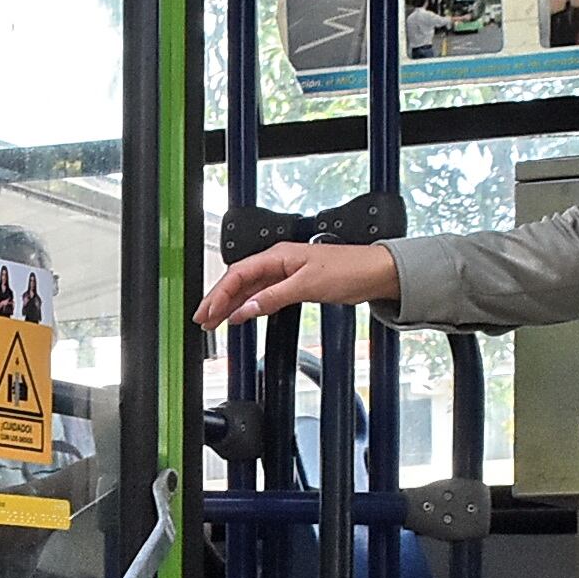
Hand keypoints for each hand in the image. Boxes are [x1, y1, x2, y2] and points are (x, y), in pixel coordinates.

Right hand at [191, 239, 399, 332]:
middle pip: (238, 280)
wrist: (376, 272)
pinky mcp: (294, 283)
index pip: (237, 274)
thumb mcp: (308, 285)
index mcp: (277, 255)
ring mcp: (285, 272)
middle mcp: (278, 261)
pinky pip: (262, 294)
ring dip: (230, 304)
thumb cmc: (349, 269)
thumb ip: (274, 297)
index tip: (208, 313)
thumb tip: (246, 308)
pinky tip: (241, 315)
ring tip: (214, 321)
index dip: (219, 294)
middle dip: (217, 300)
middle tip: (202, 320)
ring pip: (248, 288)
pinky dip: (249, 305)